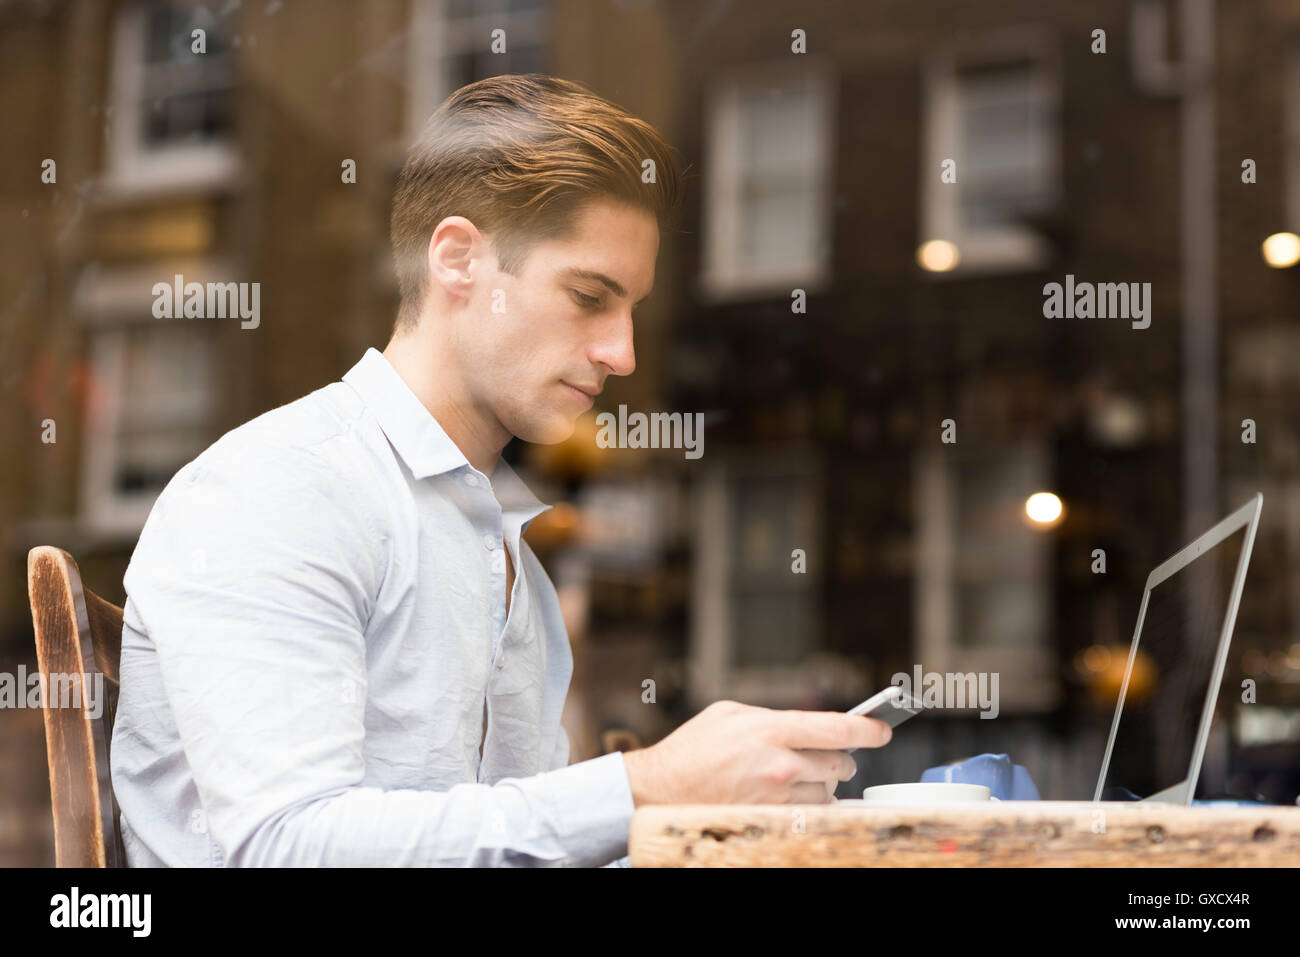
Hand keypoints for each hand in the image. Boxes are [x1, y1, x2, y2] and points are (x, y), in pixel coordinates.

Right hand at [621, 700, 891, 805]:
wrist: (661, 788)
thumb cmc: (694, 747)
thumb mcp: (732, 714)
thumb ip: (774, 716)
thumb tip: (809, 724)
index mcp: (770, 730)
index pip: (837, 729)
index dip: (868, 730)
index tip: (882, 730)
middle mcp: (779, 764)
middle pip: (840, 762)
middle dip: (841, 759)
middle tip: (828, 756)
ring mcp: (776, 797)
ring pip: (828, 791)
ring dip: (823, 784)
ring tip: (799, 776)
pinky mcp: (771, 821)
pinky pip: (811, 814)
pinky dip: (810, 805)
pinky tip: (793, 795)